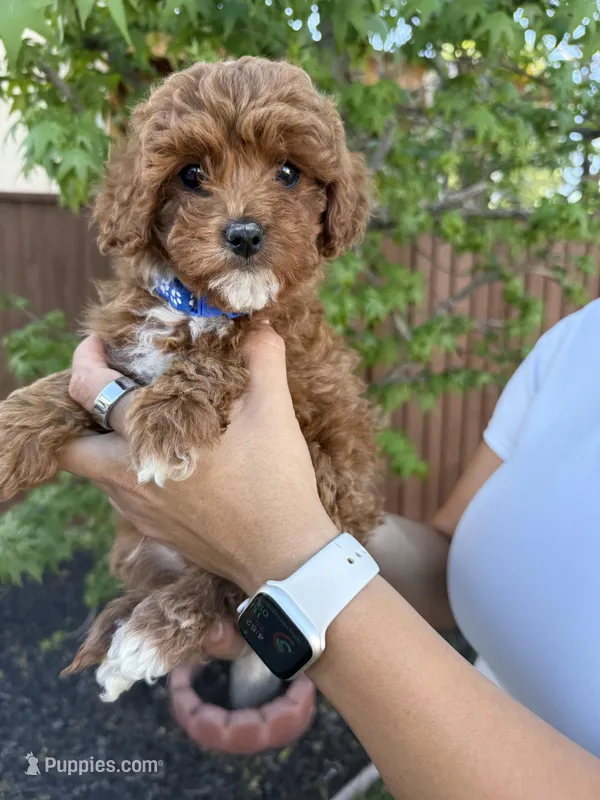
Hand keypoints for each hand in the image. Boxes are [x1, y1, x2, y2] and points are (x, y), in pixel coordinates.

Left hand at [60, 327, 337, 599]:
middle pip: (72, 446)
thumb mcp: (274, 410)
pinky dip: (128, 472)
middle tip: (116, 392)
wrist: (283, 553)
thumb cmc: (275, 480)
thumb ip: (261, 358)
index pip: (91, 393)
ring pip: (96, 472)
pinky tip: (167, 461)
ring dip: (109, 444)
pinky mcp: (152, 531)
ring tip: (144, 423)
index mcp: (148, 441)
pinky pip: (121, 495)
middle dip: (85, 415)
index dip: (86, 362)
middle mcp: (129, 479)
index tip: (98, 345)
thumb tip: (257, 324)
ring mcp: (138, 511)